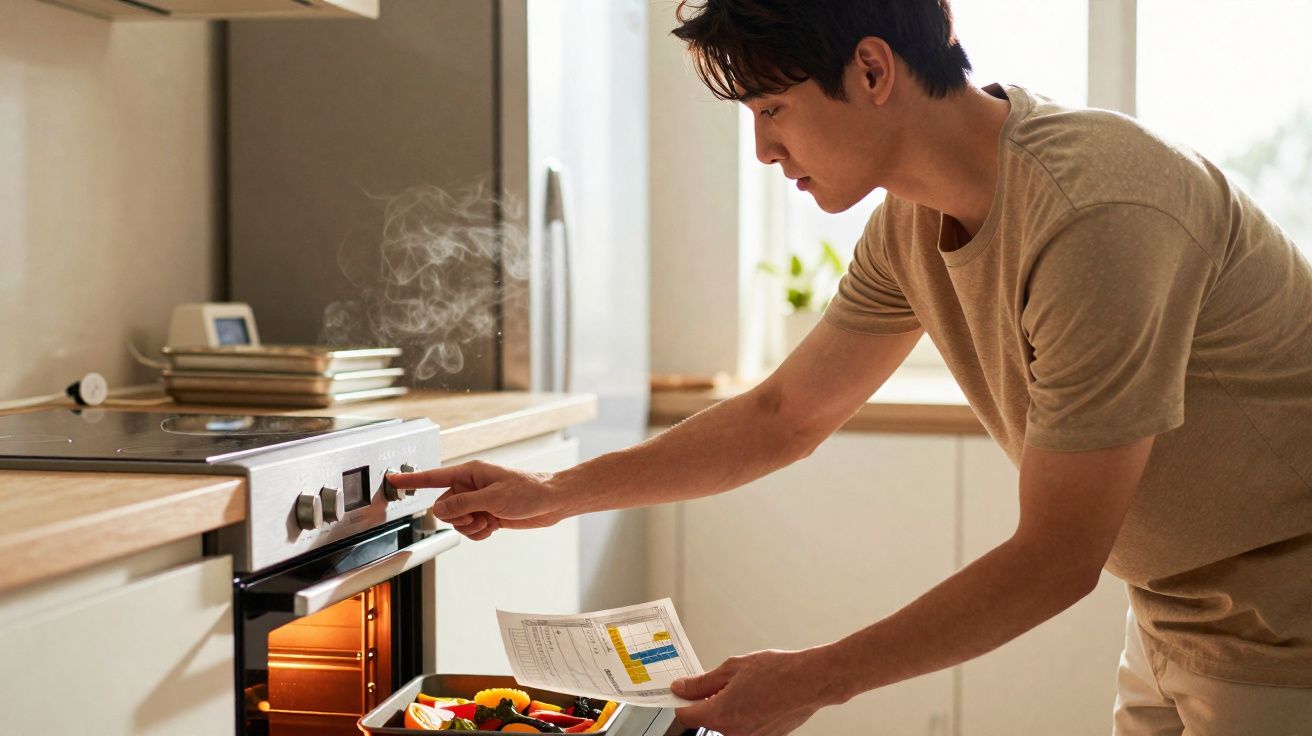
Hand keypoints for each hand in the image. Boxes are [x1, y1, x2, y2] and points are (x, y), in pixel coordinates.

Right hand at [387, 460, 573, 540]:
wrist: (551, 502)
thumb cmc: (529, 491)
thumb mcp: (493, 498)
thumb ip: (463, 504)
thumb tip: (439, 510)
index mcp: (469, 473)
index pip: (433, 477)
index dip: (412, 479)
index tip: (392, 479)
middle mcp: (471, 486)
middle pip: (444, 508)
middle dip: (459, 518)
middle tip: (480, 515)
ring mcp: (478, 501)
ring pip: (456, 522)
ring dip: (471, 527)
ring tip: (490, 520)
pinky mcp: (486, 514)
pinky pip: (470, 530)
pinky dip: (479, 533)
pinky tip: (493, 527)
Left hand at [672, 648, 838, 735]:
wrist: (810, 681)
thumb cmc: (777, 672)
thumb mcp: (732, 668)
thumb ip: (702, 682)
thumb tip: (681, 688)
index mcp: (721, 715)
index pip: (685, 716)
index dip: (682, 701)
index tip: (683, 692)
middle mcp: (734, 733)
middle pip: (708, 719)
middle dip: (710, 701)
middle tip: (726, 681)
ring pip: (727, 723)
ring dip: (730, 707)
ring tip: (749, 687)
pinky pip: (745, 727)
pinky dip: (746, 713)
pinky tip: (759, 697)